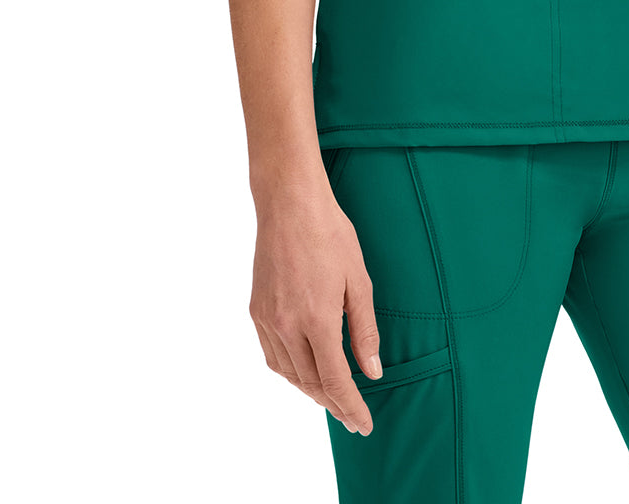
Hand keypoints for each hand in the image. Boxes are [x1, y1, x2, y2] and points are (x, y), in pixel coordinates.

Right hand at [249, 182, 382, 434]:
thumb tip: (371, 372)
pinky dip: (290, 372)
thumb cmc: (330, 234)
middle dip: (333, 404)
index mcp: (317, 319)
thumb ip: (364, 330)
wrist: (289, 203)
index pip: (335, 381)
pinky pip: (273, 356)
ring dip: (310, 391)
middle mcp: (287, 326)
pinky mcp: (256, 310)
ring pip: (289, 374)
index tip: (363, 425)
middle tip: (352, 417)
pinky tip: (304, 371)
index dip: (351, 407)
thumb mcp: (359, 280)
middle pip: (310, 383)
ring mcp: (268, 320)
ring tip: (332, 398)